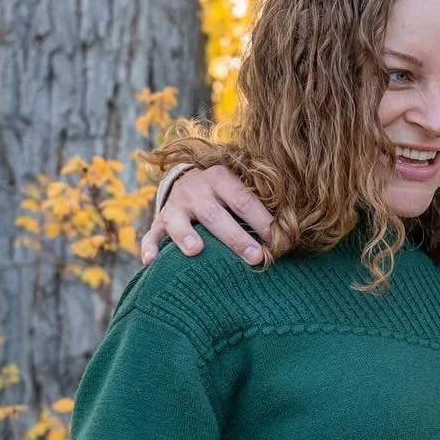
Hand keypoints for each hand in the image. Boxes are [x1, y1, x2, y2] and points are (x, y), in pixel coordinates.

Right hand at [141, 165, 273, 266]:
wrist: (186, 179)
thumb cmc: (224, 193)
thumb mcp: (238, 188)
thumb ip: (257, 205)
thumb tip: (289, 230)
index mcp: (220, 178)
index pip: (243, 200)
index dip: (261, 220)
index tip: (279, 240)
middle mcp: (195, 190)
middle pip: (215, 215)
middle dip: (235, 237)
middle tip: (254, 257)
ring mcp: (175, 206)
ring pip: (178, 222)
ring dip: (186, 236)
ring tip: (195, 251)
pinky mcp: (159, 221)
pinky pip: (152, 235)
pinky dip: (149, 247)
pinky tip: (151, 261)